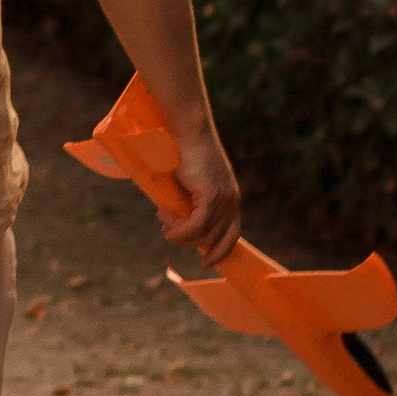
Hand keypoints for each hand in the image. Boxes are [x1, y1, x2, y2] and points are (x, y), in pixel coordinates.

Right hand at [163, 116, 241, 265]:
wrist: (187, 132)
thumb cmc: (184, 152)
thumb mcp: (190, 183)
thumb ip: (189, 202)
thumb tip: (176, 222)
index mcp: (230, 197)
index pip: (232, 234)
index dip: (221, 251)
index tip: (206, 263)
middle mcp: (231, 200)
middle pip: (215, 238)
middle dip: (191, 243)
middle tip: (169, 231)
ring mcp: (223, 198)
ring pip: (203, 234)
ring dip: (179, 233)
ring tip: (164, 221)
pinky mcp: (211, 196)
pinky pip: (196, 226)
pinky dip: (180, 230)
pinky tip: (166, 222)